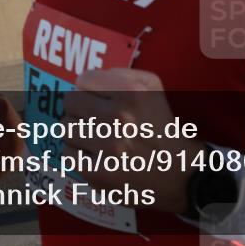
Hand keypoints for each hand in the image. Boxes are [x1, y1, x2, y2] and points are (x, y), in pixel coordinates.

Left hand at [64, 68, 204, 212]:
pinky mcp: (99, 172)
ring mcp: (108, 146)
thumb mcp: (152, 87)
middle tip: (92, 118)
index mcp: (132, 92)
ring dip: (78, 132)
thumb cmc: (160, 126)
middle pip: (70, 102)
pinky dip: (79, 154)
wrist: (178, 171)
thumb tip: (84, 80)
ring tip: (95, 137)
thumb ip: (119, 74)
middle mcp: (120, 116)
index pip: (84, 79)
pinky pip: (68, 153)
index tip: (93, 96)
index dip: (87, 87)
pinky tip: (95, 156)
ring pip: (66, 127)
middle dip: (80, 108)